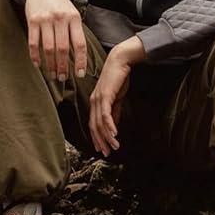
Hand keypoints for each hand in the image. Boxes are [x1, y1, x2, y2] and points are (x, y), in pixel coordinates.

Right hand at [21, 0, 86, 82]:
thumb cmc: (59, 3)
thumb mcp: (72, 13)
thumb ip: (75, 31)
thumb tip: (80, 56)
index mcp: (74, 18)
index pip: (79, 44)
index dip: (80, 61)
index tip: (80, 74)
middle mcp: (60, 18)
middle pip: (63, 49)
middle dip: (63, 67)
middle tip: (62, 78)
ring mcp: (45, 19)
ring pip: (48, 48)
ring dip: (50, 64)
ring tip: (52, 74)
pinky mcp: (32, 20)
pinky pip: (33, 43)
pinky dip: (35, 56)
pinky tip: (38, 64)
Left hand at [88, 37, 144, 156]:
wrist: (120, 61)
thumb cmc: (119, 78)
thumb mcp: (117, 97)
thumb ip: (115, 111)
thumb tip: (114, 125)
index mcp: (96, 102)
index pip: (94, 124)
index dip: (97, 137)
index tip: (103, 149)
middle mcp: (94, 102)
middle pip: (94, 126)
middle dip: (101, 141)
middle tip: (107, 153)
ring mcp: (98, 99)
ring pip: (100, 123)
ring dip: (107, 136)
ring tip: (114, 146)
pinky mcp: (105, 96)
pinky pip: (105, 114)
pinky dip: (109, 126)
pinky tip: (114, 134)